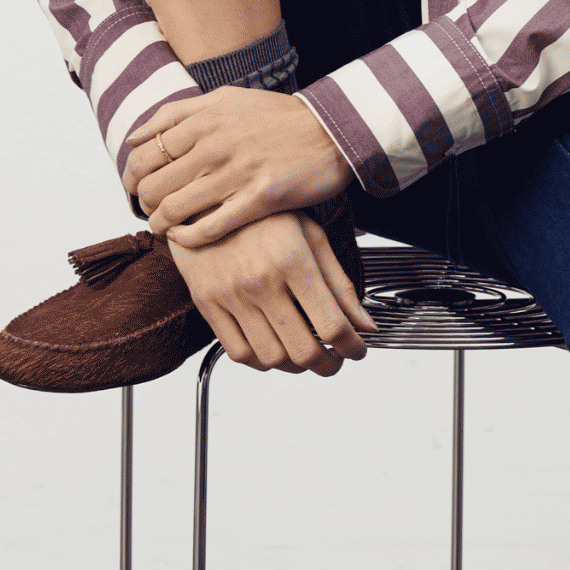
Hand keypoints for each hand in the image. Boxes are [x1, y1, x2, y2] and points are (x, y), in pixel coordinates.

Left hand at [125, 88, 352, 245]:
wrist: (332, 131)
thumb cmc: (277, 117)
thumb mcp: (226, 99)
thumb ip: (178, 112)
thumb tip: (134, 136)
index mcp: (204, 120)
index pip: (145, 155)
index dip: (131, 177)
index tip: (136, 188)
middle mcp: (215, 146)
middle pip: (153, 185)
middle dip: (143, 204)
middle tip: (150, 210)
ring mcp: (236, 174)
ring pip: (174, 210)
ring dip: (160, 224)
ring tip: (164, 226)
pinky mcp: (259, 200)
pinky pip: (208, 228)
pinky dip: (186, 238)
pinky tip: (184, 237)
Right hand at [171, 212, 376, 374]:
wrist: (205, 202)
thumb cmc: (263, 215)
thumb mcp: (311, 236)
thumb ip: (338, 283)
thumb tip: (364, 323)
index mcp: (293, 261)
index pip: (331, 324)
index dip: (352, 347)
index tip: (357, 350)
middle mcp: (261, 281)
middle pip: (303, 350)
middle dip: (328, 365)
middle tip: (335, 360)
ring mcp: (231, 295)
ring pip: (271, 358)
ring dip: (296, 367)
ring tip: (305, 354)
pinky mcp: (208, 303)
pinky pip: (238, 352)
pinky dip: (261, 362)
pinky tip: (273, 349)